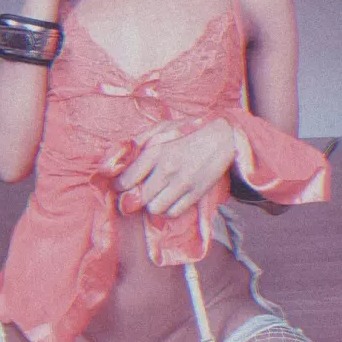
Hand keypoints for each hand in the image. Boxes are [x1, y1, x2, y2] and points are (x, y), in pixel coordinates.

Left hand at [116, 118, 234, 217]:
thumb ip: (139, 141)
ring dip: (152, 204)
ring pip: (155, 208)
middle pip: (139, 198)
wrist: (221, 137)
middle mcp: (167, 169)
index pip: (126, 180)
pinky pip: (173, 212)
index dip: (120, 186)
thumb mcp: (161, 128)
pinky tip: (168, 199)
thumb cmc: (188, 131)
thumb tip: (120, 157)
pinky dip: (167, 210)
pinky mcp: (195, 193)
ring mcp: (182, 183)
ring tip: (154, 196)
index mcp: (155, 152)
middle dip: (134, 198)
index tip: (122, 185)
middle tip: (136, 194)